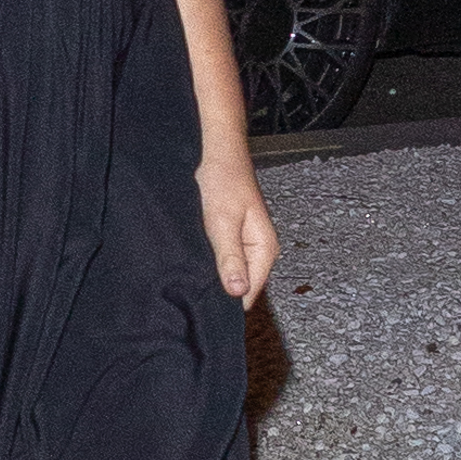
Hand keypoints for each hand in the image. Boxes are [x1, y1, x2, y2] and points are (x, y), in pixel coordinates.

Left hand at [197, 150, 278, 307]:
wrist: (219, 156)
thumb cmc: (223, 182)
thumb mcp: (222, 223)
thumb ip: (230, 258)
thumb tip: (238, 292)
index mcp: (265, 249)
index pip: (250, 292)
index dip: (230, 301)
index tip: (207, 304)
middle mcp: (260, 250)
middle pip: (243, 284)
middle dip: (222, 288)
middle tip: (196, 288)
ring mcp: (248, 244)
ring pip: (233, 272)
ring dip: (217, 274)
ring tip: (196, 273)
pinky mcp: (236, 237)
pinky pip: (227, 259)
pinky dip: (214, 261)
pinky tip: (199, 259)